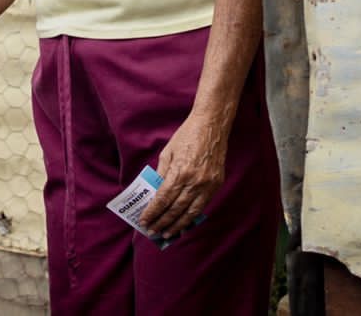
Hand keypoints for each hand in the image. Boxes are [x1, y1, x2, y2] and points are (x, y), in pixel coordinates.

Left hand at [139, 113, 227, 239]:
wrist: (211, 126)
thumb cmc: (186, 136)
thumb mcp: (168, 152)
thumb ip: (162, 174)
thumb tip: (155, 193)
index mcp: (180, 172)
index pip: (163, 199)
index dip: (153, 212)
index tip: (144, 221)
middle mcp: (194, 182)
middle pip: (175, 209)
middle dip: (162, 222)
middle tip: (152, 231)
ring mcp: (208, 185)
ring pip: (190, 213)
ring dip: (177, 225)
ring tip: (166, 234)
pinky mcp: (216, 185)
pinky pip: (202, 206)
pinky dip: (191, 217)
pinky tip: (183, 223)